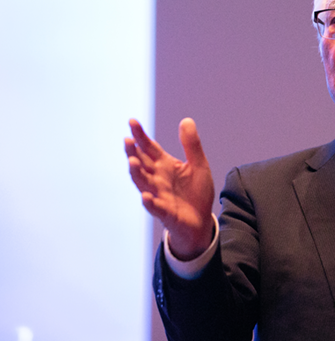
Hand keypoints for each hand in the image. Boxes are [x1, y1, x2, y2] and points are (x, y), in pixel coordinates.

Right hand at [125, 118, 214, 259]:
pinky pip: (155, 207)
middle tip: (127, 140)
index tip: (132, 121)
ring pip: (143, 183)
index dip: (140, 136)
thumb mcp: (198, 165)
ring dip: (136, 173)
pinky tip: (146, 196)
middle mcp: (157, 179)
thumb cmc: (196, 191)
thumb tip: (186, 120)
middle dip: (133, 152)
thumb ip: (191, 145)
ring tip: (132, 161)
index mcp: (165, 165)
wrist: (201, 220)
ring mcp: (159, 195)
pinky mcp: (165, 212)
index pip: (149, 148)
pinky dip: (150, 202)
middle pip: (141, 164)